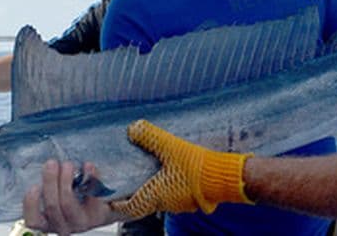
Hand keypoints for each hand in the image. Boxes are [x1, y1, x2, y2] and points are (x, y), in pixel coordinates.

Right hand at [22, 160, 117, 235]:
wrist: (105, 207)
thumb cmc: (76, 197)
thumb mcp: (58, 194)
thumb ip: (50, 184)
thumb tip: (45, 163)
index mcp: (48, 221)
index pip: (33, 220)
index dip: (31, 204)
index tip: (34, 185)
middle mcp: (63, 226)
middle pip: (52, 206)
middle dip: (50, 181)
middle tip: (51, 163)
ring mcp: (80, 223)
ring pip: (68, 203)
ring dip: (66, 180)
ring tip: (68, 164)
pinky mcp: (98, 216)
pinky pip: (91, 196)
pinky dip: (89, 178)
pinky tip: (88, 166)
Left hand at [111, 120, 251, 217]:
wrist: (225, 177)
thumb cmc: (197, 167)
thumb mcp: (170, 147)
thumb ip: (150, 137)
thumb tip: (133, 129)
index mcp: (156, 194)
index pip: (131, 207)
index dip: (119, 204)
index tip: (111, 199)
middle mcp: (167, 202)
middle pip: (145, 203)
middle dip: (135, 195)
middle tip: (128, 184)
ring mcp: (182, 202)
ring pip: (161, 199)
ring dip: (152, 189)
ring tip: (148, 175)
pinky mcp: (194, 198)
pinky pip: (175, 194)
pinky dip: (168, 186)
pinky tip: (171, 173)